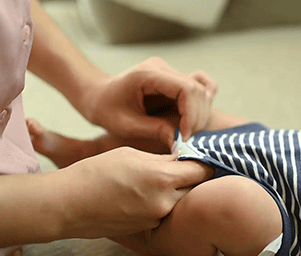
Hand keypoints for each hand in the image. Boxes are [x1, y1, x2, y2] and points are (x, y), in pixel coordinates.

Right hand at [57, 148, 213, 238]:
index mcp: (162, 177)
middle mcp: (165, 201)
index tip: (199, 157)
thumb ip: (163, 159)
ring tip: (158, 182)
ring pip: (181, 202)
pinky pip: (165, 214)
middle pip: (196, 188)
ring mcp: (157, 218)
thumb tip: (184, 158)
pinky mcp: (149, 229)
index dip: (203, 162)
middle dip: (192, 178)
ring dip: (177, 192)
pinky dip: (162, 205)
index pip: (202, 170)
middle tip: (183, 168)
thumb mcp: (132, 155)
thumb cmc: (96, 172)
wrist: (68, 204)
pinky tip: (144, 196)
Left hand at [79, 57, 217, 145]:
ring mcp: (170, 72)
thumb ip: (155, 131)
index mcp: (148, 74)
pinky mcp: (174, 81)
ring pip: (201, 91)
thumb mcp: (126, 125)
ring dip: (199, 114)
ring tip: (185, 133)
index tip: (184, 136)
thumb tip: (181, 142)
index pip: (185, 88)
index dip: (191, 114)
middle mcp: (162, 68)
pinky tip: (195, 118)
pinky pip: (199, 87)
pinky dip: (202, 103)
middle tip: (185, 139)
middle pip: (196, 89)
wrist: (98, 96)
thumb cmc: (106, 109)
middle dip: (196, 118)